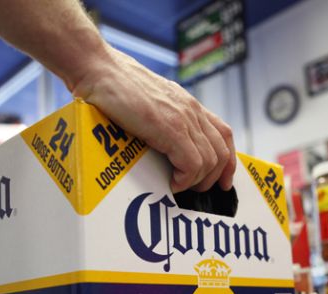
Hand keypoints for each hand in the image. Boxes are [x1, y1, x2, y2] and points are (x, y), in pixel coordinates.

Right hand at [71, 48, 235, 192]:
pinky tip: (170, 183)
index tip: (222, 181)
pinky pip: (192, 164)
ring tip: (178, 186)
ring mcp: (182, 119)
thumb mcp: (149, 102)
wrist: (100, 69)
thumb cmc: (114, 86)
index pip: (224, 134)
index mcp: (188, 104)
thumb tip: (163, 144)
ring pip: (210, 161)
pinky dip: (184, 180)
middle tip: (194, 189)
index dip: (228, 162)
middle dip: (212, 178)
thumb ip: (162, 118)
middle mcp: (191, 110)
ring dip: (196, 181)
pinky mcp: (170, 129)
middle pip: (221, 153)